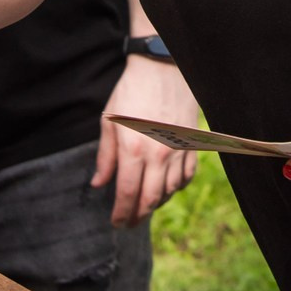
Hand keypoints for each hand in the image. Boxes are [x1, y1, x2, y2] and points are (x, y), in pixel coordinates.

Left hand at [93, 56, 199, 225]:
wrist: (162, 67)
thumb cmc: (131, 92)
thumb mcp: (109, 122)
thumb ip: (105, 157)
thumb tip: (98, 184)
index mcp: (132, 149)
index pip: (127, 194)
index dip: (121, 214)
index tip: (116, 223)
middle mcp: (157, 154)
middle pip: (150, 200)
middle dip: (137, 216)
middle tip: (128, 222)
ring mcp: (177, 150)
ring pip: (169, 191)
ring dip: (155, 203)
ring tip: (143, 205)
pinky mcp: (191, 145)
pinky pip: (186, 177)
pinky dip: (175, 188)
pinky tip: (165, 187)